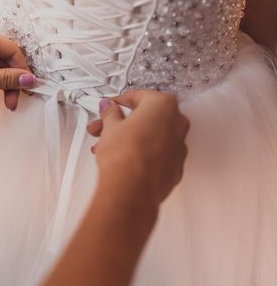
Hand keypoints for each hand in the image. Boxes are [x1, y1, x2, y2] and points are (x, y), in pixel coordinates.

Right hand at [87, 90, 189, 205]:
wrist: (132, 189)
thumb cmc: (125, 156)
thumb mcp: (110, 127)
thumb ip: (111, 113)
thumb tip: (110, 109)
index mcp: (163, 106)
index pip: (139, 96)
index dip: (119, 102)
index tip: (110, 107)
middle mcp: (177, 123)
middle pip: (146, 117)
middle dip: (122, 122)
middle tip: (105, 127)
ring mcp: (179, 147)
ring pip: (152, 136)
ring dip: (130, 138)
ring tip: (107, 147)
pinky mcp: (175, 167)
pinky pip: (157, 154)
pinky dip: (142, 153)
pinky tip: (123, 159)